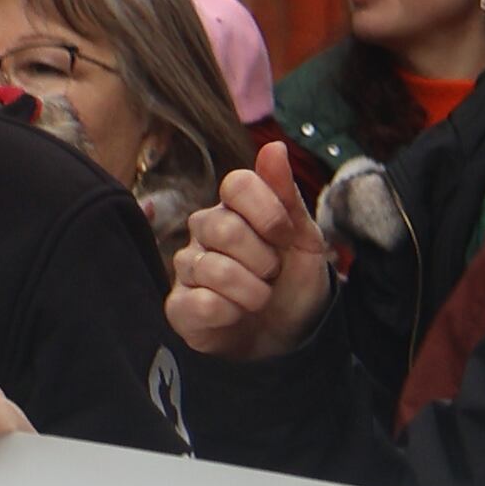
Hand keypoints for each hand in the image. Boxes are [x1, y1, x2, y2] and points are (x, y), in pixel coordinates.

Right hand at [167, 138, 331, 361]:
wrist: (290, 338)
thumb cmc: (294, 284)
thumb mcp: (305, 242)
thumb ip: (287, 196)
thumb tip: (274, 147)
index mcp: (234, 208)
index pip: (237, 183)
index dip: (268, 211)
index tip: (286, 236)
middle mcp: (204, 231)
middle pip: (224, 227)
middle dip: (263, 259)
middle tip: (273, 274)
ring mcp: (187, 268)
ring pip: (213, 268)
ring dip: (253, 291)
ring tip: (260, 299)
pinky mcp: (178, 307)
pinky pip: (200, 302)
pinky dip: (230, 313)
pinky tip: (236, 316)